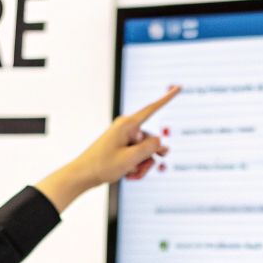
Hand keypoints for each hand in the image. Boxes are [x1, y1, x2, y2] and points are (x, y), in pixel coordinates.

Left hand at [35, 86, 180, 211]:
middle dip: (150, 157)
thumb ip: (150, 149)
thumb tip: (161, 142)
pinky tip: (128, 174)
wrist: (83, 175)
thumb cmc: (103, 165)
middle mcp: (127, 128)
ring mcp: (125, 138)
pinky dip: (137, 165)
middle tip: (141, 168)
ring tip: (131, 174)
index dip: (167, 98)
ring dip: (143, 165)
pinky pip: (138, 155)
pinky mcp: (123, 147)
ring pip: (146, 151)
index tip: (179, 87)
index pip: (152, 109)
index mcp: (128, 125)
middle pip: (152, 140)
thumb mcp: (131, 158)